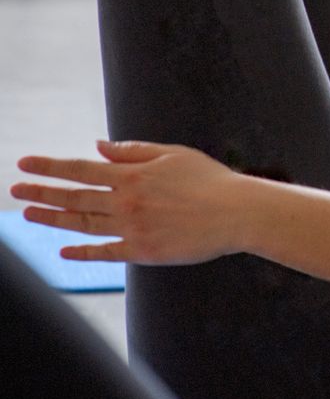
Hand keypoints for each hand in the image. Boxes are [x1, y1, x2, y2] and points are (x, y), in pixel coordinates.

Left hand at [10, 140, 245, 264]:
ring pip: (83, 223)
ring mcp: (133, 228)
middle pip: (74, 196)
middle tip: (16, 190)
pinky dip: (82, 252)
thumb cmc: (211, 180)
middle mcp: (127, 201)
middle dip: (41, 192)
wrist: (237, 213)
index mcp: (133, 175)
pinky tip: (64, 251)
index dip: (50, 166)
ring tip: (29, 213)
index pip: (80, 168)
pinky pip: (106, 252)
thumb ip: (133, 151)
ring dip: (53, 218)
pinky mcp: (144, 251)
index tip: (25, 164)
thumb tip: (99, 146)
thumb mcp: (174, 154)